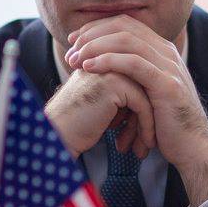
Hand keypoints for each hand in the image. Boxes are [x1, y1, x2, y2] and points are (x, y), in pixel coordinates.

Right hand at [44, 66, 159, 158]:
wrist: (57, 135)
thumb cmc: (77, 127)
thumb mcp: (103, 106)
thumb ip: (122, 98)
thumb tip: (150, 106)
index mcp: (102, 61)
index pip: (137, 81)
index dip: (142, 109)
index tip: (143, 133)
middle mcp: (106, 60)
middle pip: (144, 86)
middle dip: (148, 116)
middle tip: (148, 141)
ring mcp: (110, 69)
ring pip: (146, 95)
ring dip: (149, 123)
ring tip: (147, 145)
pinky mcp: (114, 83)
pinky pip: (142, 103)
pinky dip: (146, 126)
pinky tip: (144, 144)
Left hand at [64, 16, 207, 202]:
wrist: (192, 146)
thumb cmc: (165, 124)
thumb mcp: (146, 92)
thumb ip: (131, 76)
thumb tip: (102, 67)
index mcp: (161, 51)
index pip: (126, 24)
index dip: (97, 27)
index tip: (74, 40)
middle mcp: (167, 53)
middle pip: (124, 27)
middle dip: (93, 34)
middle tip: (71, 49)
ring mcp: (169, 66)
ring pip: (127, 41)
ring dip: (95, 47)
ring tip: (74, 59)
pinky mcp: (166, 84)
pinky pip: (133, 63)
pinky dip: (108, 61)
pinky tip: (89, 68)